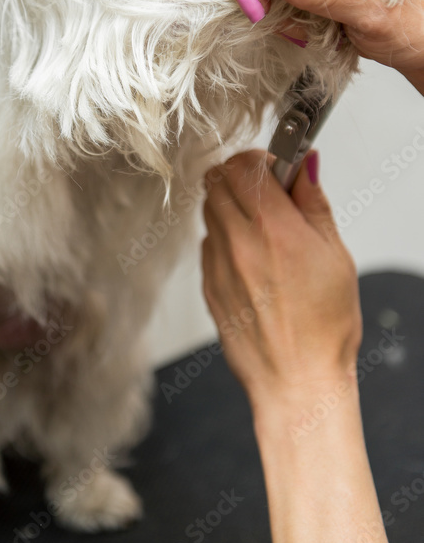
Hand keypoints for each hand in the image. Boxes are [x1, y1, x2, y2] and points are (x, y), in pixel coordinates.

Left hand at [202, 149, 361, 408]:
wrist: (297, 383)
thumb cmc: (323, 327)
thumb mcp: (335, 255)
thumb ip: (313, 202)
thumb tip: (304, 165)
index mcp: (273, 226)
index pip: (244, 163)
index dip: (261, 158)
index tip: (277, 168)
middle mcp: (238, 240)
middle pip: (217, 178)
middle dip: (241, 176)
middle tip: (267, 192)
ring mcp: (216, 263)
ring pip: (209, 208)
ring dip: (230, 205)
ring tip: (262, 228)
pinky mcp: (207, 285)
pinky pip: (207, 243)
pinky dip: (224, 238)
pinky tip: (251, 259)